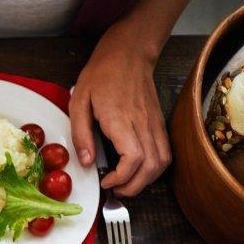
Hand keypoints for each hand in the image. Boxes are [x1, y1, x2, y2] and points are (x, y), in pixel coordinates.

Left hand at [69, 34, 170, 196]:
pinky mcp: (158, 122)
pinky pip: (165, 150)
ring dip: (147, 179)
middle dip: (135, 187)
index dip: (122, 177)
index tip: (106, 181)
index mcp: (121, 119)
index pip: (134, 158)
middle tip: (115, 190)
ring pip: (163, 161)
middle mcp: (143, 123)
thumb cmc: (102, 74)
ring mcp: (154, 123)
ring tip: (126, 183)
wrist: (129, 52)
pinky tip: (137, 169)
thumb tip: (87, 162)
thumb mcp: (79, 102)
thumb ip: (81, 134)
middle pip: (152, 166)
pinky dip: (154, 167)